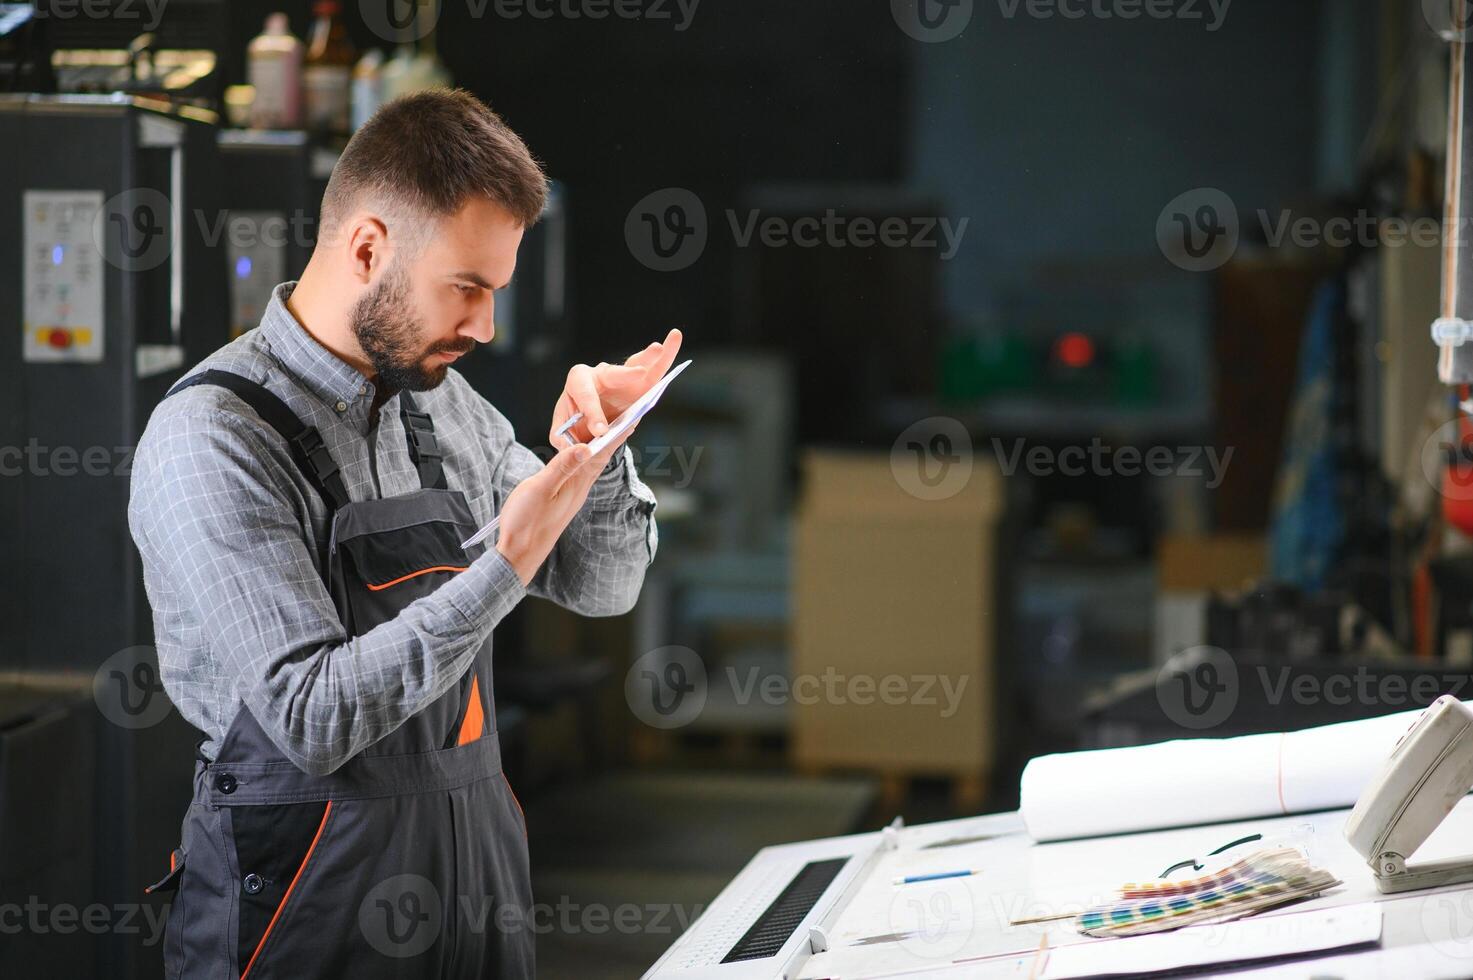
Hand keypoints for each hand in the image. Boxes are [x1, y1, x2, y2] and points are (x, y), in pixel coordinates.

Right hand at [493, 430, 630, 585]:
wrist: (518, 554)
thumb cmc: (525, 522)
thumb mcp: (540, 489)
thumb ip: (562, 467)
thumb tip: (586, 447)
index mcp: (576, 484)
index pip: (601, 455)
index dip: (615, 437)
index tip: (631, 421)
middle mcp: (579, 490)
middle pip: (600, 460)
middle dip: (611, 440)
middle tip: (626, 422)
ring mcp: (571, 497)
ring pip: (591, 468)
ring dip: (600, 450)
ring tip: (608, 435)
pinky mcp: (562, 502)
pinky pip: (580, 475)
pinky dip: (585, 461)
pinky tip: (582, 460)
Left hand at [551, 328, 683, 445]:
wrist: (586, 433)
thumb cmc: (573, 430)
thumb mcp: (562, 438)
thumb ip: (566, 440)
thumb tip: (589, 444)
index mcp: (577, 383)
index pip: (585, 394)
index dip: (593, 412)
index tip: (601, 431)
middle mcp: (600, 375)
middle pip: (612, 372)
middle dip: (625, 374)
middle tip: (638, 374)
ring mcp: (622, 378)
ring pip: (637, 365)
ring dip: (650, 357)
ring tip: (658, 348)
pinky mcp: (640, 385)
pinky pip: (655, 371)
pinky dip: (665, 358)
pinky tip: (674, 339)